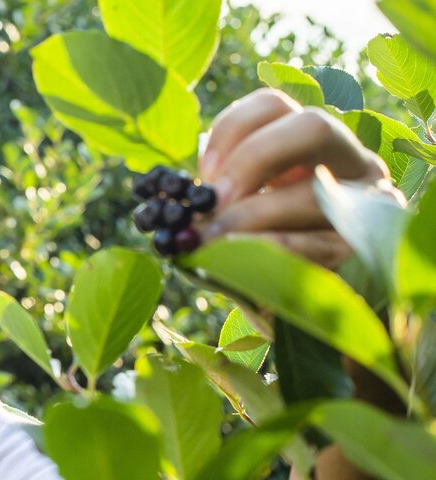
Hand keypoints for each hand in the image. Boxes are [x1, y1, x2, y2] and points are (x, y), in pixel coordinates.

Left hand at [198, 88, 403, 268]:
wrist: (306, 309)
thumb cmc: (263, 252)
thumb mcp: (237, 216)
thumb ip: (218, 200)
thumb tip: (178, 205)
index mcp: (308, 143)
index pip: (274, 104)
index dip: (232, 129)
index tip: (201, 173)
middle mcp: (348, 160)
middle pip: (312, 127)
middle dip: (254, 159)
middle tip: (212, 201)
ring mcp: (366, 204)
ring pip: (312, 193)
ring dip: (248, 218)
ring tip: (207, 242)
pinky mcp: (362, 250)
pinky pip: (313, 244)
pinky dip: (266, 249)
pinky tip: (232, 260)